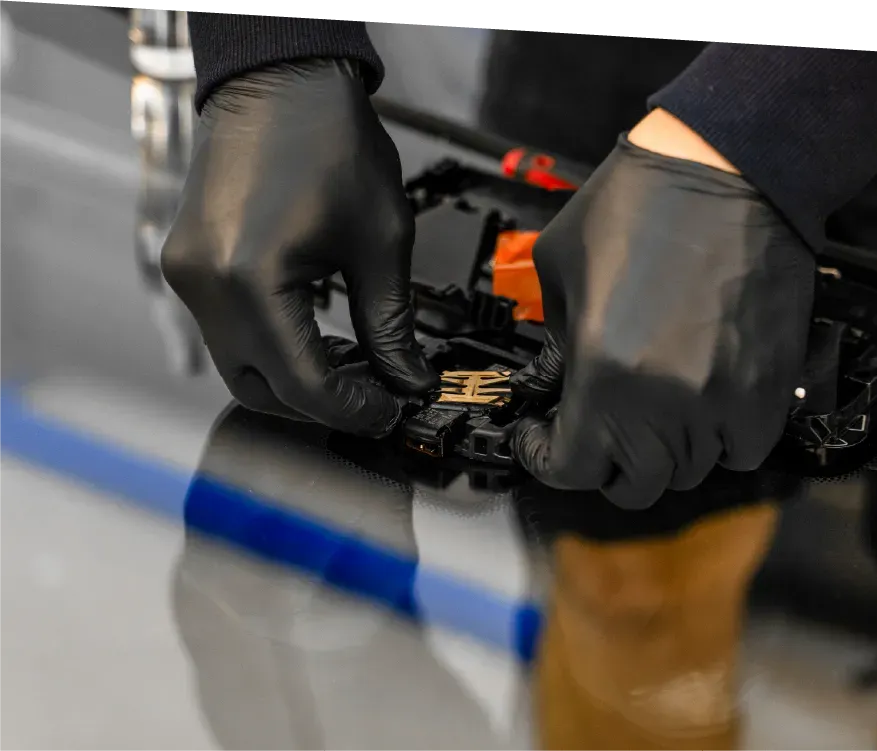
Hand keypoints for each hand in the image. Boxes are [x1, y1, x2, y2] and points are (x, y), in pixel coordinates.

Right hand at [161, 59, 436, 437]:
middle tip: (372, 396)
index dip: (353, 409)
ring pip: (238, 367)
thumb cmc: (330, 140)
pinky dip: (268, 348)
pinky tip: (311, 337)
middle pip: (260, 389)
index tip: (388, 410)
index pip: (302, 384)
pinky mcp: (186, 265)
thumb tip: (406, 378)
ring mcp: (187, 276)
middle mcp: (206, 286)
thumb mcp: (381, 240)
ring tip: (348, 368)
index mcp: (252, 279)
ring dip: (291, 381)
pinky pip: (226, 333)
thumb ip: (392, 323)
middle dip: (319, 406)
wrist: (281, 82)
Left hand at [510, 115, 815, 508]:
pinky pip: (742, 452)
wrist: (728, 168)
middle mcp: (665, 402)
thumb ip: (554, 342)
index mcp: (603, 373)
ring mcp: (723, 402)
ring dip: (660, 453)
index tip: (541, 441)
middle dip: (602, 464)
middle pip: (632, 484)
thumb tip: (553, 382)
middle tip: (592, 434)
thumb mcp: (560, 272)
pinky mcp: (768, 389)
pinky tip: (701, 408)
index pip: (570, 468)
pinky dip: (718, 442)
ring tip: (649, 413)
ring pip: (687, 472)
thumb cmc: (642, 205)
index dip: (545, 459)